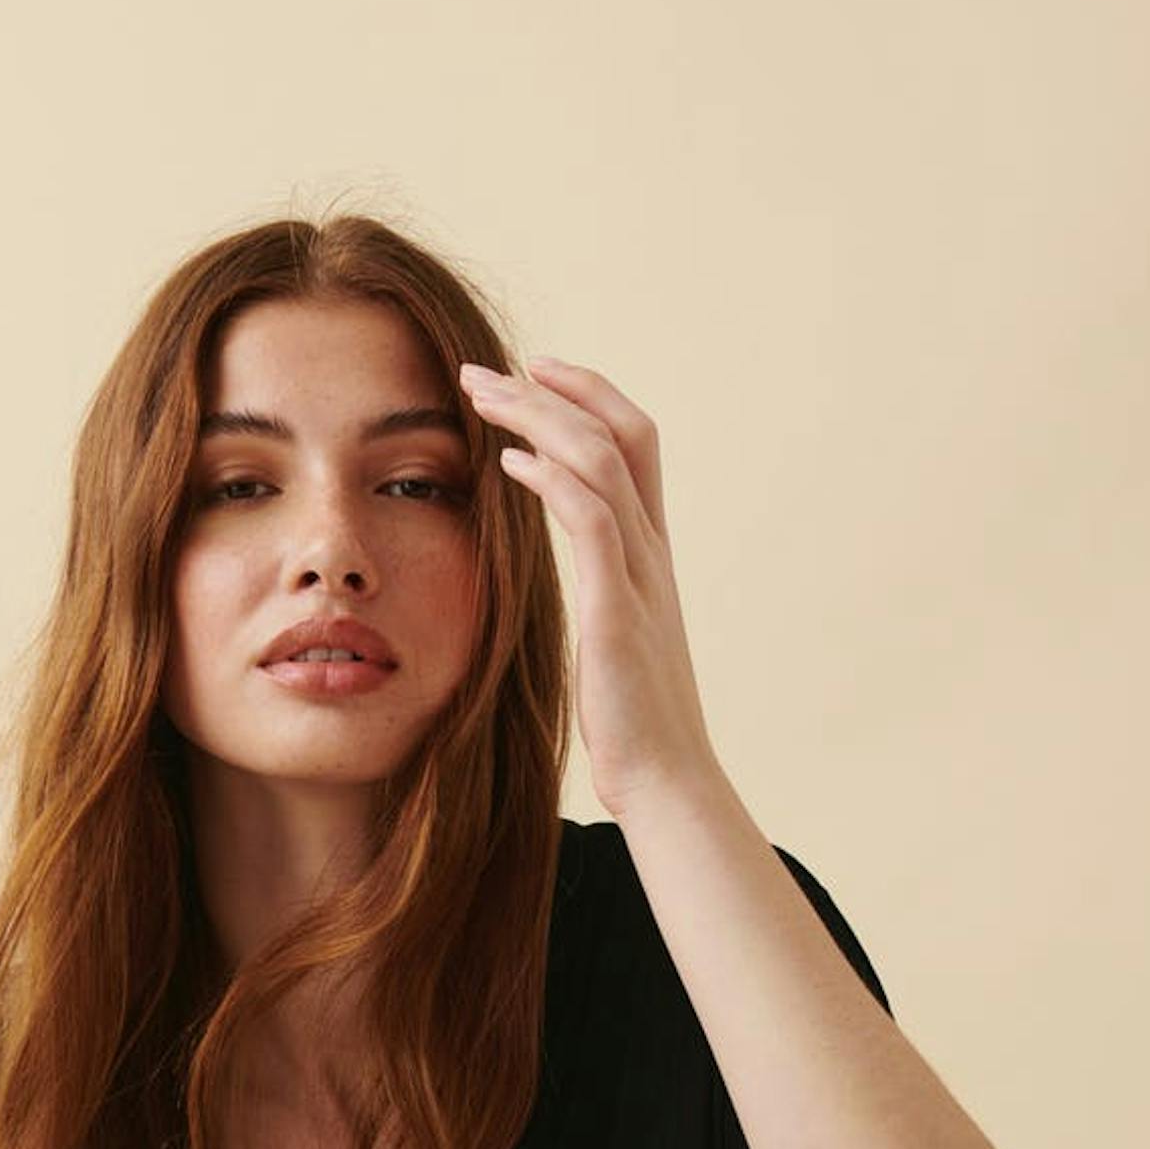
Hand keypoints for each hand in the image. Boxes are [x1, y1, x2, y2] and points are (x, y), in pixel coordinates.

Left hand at [458, 351, 724, 821]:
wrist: (666, 779)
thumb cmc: (633, 721)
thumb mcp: (615, 638)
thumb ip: (598, 589)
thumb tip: (568, 569)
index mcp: (652, 554)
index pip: (634, 444)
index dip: (590, 396)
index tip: (536, 372)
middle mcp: (653, 552)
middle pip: (621, 433)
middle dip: (554, 389)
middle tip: (486, 369)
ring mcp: (639, 577)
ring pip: (601, 462)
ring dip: (539, 418)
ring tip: (483, 396)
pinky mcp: (616, 611)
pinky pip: (590, 521)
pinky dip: (550, 479)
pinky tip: (508, 463)